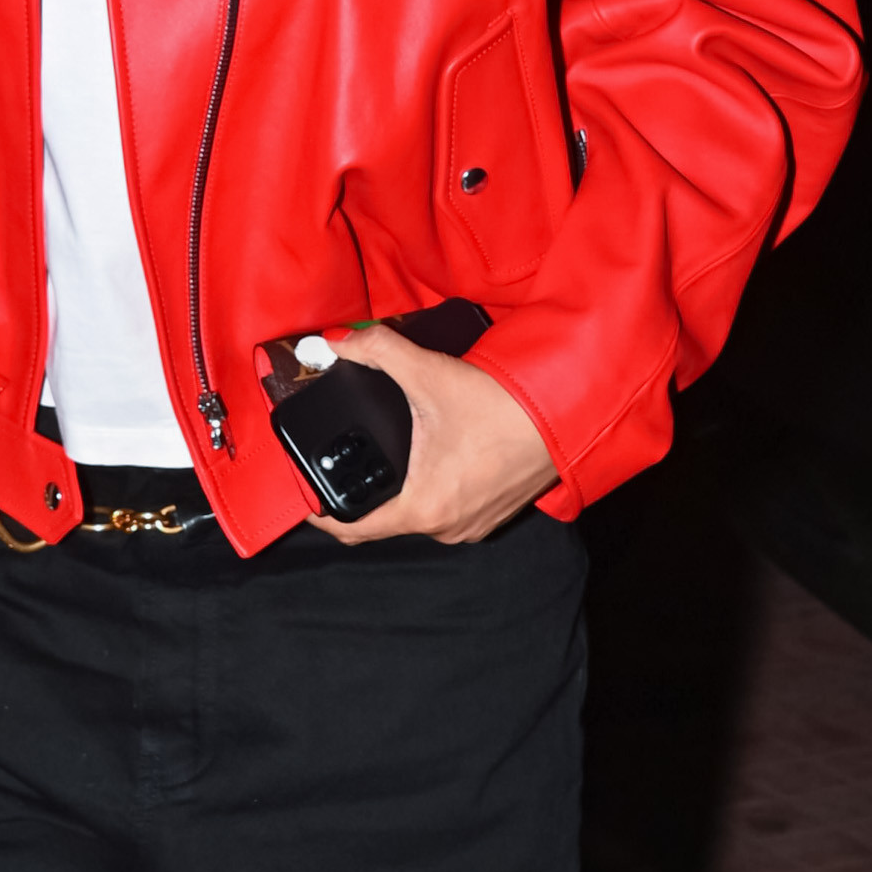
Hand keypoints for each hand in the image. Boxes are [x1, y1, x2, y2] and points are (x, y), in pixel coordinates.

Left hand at [315, 323, 556, 548]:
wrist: (565, 412)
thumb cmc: (503, 407)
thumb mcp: (429, 373)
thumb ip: (377, 352)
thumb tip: (338, 343)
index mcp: (421, 507)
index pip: (353, 528)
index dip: (322, 513)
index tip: (306, 496)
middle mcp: (446, 527)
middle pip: (385, 520)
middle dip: (364, 491)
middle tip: (349, 461)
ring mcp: (473, 525)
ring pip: (419, 514)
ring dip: (402, 490)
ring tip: (389, 456)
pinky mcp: (494, 514)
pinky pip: (450, 509)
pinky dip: (435, 488)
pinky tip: (433, 457)